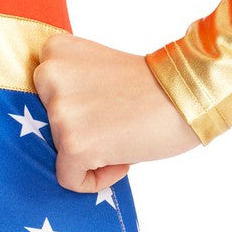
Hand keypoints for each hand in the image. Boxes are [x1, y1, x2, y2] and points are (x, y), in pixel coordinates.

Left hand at [32, 31, 202, 193]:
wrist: (189, 95)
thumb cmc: (150, 86)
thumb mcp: (94, 67)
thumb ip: (67, 83)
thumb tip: (49, 124)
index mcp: (54, 51)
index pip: (43, 95)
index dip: (75, 107)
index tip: (102, 105)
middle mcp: (49, 76)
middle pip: (47, 123)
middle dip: (78, 129)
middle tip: (113, 121)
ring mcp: (59, 110)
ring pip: (59, 151)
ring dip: (91, 152)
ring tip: (123, 135)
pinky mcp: (72, 143)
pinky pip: (69, 179)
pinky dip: (96, 179)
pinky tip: (123, 160)